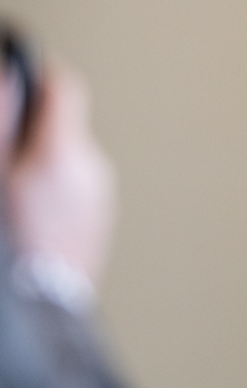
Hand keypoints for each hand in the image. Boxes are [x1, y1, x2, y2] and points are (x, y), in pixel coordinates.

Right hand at [3, 63, 115, 284]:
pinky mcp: (93, 225)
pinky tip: (18, 214)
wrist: (40, 318)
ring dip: (30, 159)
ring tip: (9, 186)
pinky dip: (41, 187)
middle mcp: (90, 173)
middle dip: (23, 127)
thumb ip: (1, 121)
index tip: (12, 68)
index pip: (61, 86)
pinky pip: (67, 188)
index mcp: (63, 154)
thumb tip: (6, 74)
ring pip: (60, 158)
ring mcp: (96, 201)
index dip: (32, 70)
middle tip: (3, 142)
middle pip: (58, 123)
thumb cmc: (17, 250)